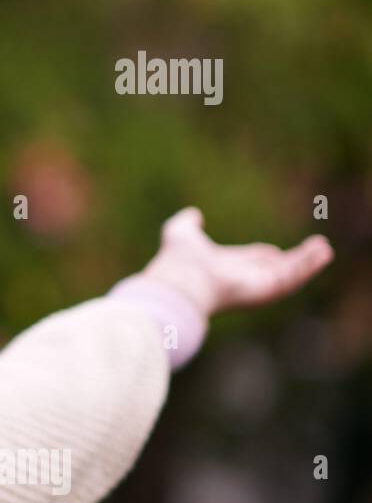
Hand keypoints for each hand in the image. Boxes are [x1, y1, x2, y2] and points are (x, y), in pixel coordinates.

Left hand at [138, 207, 333, 317]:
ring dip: (307, 262)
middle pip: (273, 270)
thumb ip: (187, 223)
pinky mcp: (266, 289)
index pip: (250, 261)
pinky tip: (322, 252)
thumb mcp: (180, 232)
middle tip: (313, 250)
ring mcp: (255, 286)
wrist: (180, 279)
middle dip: (292, 262)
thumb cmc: (177, 261)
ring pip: (287, 275)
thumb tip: (193, 214)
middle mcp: (241, 279)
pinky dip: (308, 265)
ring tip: (325, 249)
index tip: (275, 251)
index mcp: (225, 267)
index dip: (263, 256)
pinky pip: (292, 277)